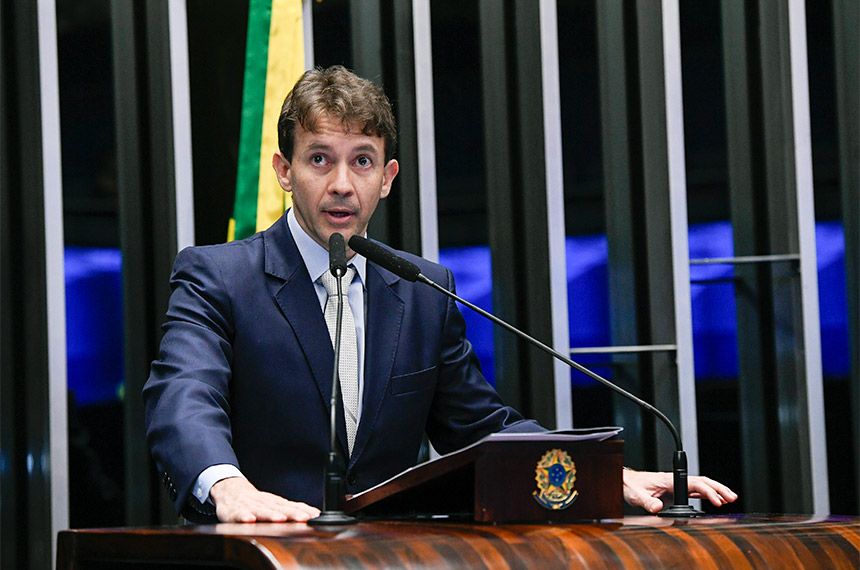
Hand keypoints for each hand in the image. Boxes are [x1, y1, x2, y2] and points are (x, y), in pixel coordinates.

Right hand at [209, 477, 320, 522]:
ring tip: (280, 519)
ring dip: (271, 515)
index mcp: (275, 502)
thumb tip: (315, 513)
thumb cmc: (256, 501)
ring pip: (261, 511)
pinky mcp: (234, 511)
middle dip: (292, 513)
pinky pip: (238, 514)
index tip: (315, 515)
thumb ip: (293, 509)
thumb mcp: (275, 504)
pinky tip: (249, 519)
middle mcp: (264, 503)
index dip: (303, 511)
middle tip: (303, 518)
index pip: (291, 506)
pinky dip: (243, 516)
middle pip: (279, 509)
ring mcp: (250, 506)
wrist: (230, 490)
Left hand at [622, 468, 737, 513]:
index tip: (717, 501)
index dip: (707, 491)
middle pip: (701, 481)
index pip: (693, 483)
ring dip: (715, 490)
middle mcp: (673, 480)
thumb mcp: (635, 495)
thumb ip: (646, 502)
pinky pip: (693, 491)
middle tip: (732, 497)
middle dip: (718, 488)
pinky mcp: (673, 490)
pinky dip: (706, 494)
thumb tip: (657, 508)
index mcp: (668, 479)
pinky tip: (714, 499)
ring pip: (699, 485)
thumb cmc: (629, 485)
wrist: (623, 482)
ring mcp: (674, 485)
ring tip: (729, 498)